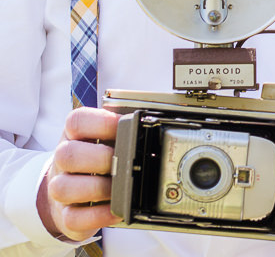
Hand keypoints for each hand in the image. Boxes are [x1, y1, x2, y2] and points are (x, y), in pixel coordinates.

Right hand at [38, 107, 121, 241]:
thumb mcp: (104, 139)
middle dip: (100, 158)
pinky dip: (97, 215)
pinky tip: (115, 210)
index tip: (123, 126)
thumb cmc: (96, 160)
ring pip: (63, 188)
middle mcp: (63, 162)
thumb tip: (148, 122)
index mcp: (74, 136)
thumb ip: (121, 129)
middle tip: (122, 162)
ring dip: (97, 188)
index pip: (76, 121)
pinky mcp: (65, 215)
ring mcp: (60, 190)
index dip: (101, 122)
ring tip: (119, 187)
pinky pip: (74, 218)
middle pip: (67, 154)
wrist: (72, 192)